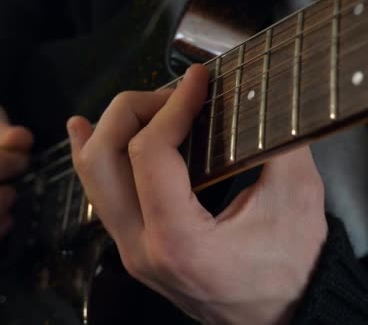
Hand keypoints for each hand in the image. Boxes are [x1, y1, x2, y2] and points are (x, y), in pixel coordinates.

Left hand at [66, 65, 326, 323]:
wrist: (278, 318)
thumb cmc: (291, 272)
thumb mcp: (297, 201)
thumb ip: (275, 141)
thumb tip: (254, 95)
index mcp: (178, 240)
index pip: (149, 153)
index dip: (171, 105)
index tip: (196, 81)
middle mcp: (140, 247)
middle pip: (103, 159)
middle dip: (132, 112)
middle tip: (174, 97)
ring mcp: (129, 249)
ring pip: (91, 177)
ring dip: (108, 130)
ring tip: (136, 103)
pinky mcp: (132, 245)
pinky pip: (99, 195)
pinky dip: (93, 157)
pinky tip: (84, 132)